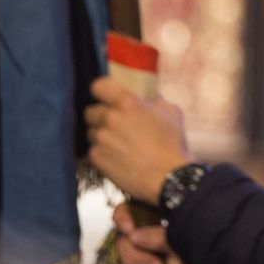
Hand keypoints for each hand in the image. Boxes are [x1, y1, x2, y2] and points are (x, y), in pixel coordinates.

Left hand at [85, 76, 192, 204]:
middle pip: (91, 111)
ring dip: (101, 136)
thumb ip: (157, 101)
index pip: (99, 86)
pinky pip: (93, 150)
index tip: (107, 97)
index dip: (103, 91)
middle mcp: (110, 118)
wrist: (168, 176)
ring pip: (91, 132)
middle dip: (101, 117)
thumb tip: (151, 97)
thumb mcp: (172, 113)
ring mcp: (101, 138)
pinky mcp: (97, 157)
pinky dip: (102, 153)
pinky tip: (117, 158)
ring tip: (118, 145)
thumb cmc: (173, 144)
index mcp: (128, 102)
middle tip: (115, 125)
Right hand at [112, 203, 208, 263]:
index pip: (126, 211)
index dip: (123, 217)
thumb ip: (160, 236)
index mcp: (155, 222)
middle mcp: (143, 241)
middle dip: (139, 259)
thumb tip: (133, 234)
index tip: (130, 229)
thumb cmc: (203, 262)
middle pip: (122, 244)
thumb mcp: (185, 244)